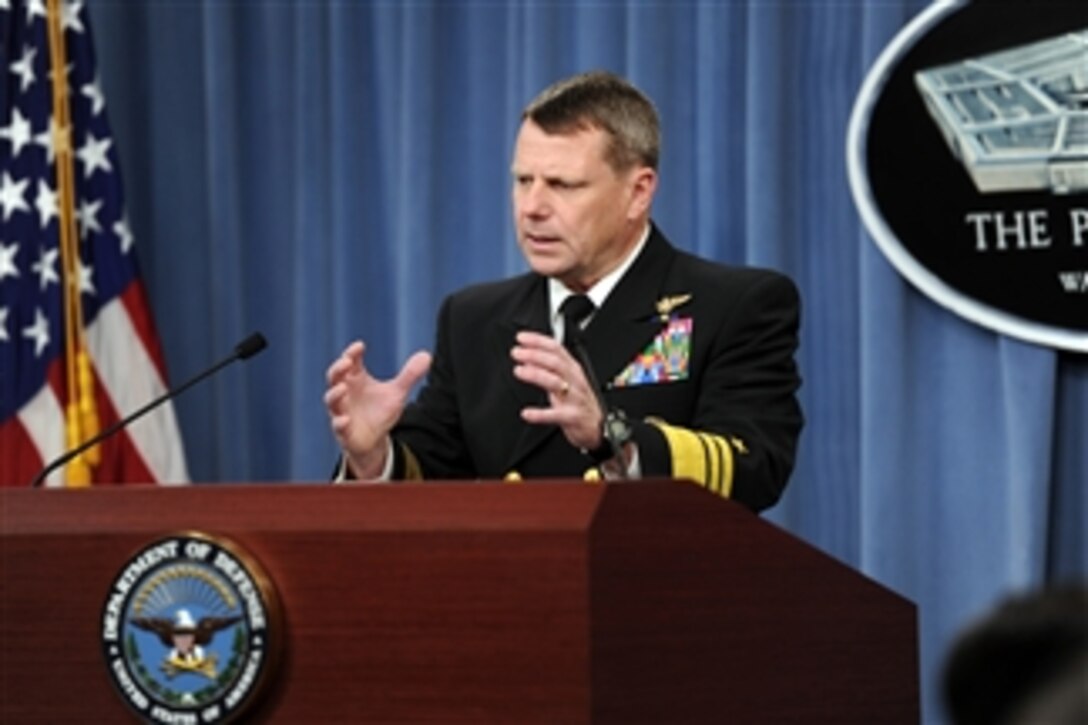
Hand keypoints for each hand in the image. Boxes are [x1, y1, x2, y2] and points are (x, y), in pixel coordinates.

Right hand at [324, 340, 431, 477]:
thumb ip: (409, 375)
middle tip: (346, 361)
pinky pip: (338, 426)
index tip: (360, 346)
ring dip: (335, 394)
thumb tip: (427, 355)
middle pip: (334, 377)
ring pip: (331, 400)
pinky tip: (345, 420)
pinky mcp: (343, 430)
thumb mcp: (396, 393)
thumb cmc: (379, 411)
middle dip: (338, 368)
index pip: (350, 361)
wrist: (373, 439)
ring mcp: (342, 411)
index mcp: (356, 379)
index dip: (352, 353)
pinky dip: (340, 423)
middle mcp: (345, 393)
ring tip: (342, 388)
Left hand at [511, 330, 602, 450]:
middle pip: (555, 362)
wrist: (596, 426)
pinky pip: (555, 414)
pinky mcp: (572, 416)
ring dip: (536, 375)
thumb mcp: (568, 380)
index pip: (556, 349)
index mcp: (573, 369)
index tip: (522, 338)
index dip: (538, 341)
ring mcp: (574, 398)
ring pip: (555, 383)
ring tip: (519, 371)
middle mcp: (575, 381)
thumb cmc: (579, 401)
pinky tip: (527, 413)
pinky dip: (540, 414)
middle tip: (517, 353)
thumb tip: (528, 359)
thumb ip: (549, 369)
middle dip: (534, 355)